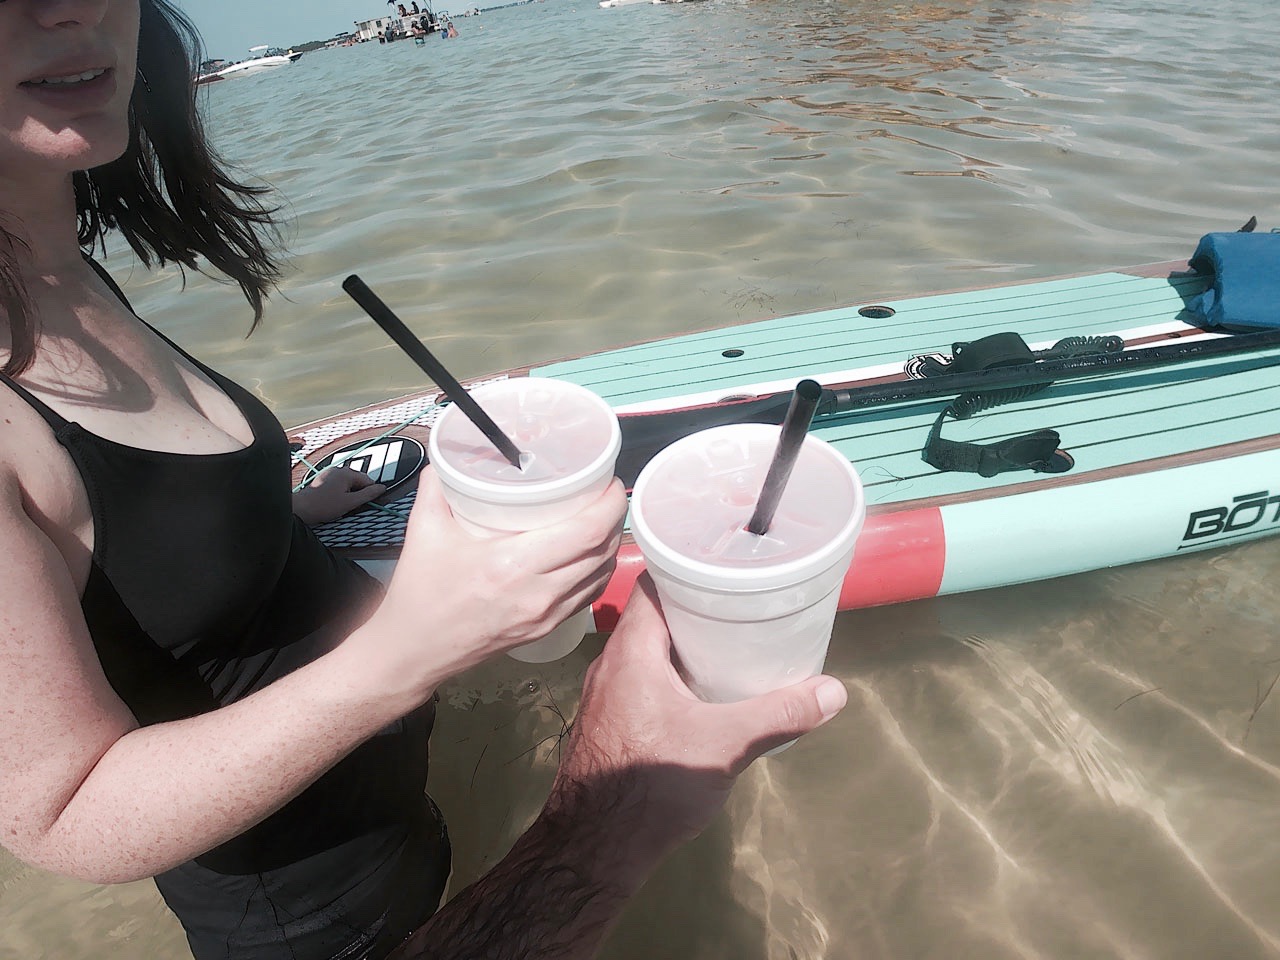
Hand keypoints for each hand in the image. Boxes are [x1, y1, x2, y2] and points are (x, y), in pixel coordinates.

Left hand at [292, 466, 386, 524]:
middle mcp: (338, 470)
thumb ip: (368, 495)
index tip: (366, 503)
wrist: (302, 508)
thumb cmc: (323, 506)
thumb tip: (381, 488)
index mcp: (347, 473)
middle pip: (358, 480)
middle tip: (352, 505)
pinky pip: (338, 483)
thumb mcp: (351, 503)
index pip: (368, 480)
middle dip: (358, 492)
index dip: (369, 493)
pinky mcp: (324, 478)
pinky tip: (334, 501)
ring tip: (341, 504)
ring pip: (348, 482)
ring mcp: (330, 473)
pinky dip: (340, 491)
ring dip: (349, 492)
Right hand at [366, 468, 626, 688]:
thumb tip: (447, 454)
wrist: (413, 652)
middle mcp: (538, 593)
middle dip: (615, 518)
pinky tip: (590, 553)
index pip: (586, 532)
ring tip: (604, 518)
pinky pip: (587, 595)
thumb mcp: (423, 531)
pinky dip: (597, 570)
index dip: (610, 505)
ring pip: (600, 575)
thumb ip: (437, 486)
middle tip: (608, 492)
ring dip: (610, 544)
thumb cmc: (419, 592)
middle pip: (602, 551)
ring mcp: (545, 616)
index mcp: (512, 565)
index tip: (610, 481)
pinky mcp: (545, 630)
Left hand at [550, 576, 847, 876]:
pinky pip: (639, 683)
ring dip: (681, 649)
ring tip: (727, 649)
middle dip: (695, 611)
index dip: (686, 570)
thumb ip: (778, 714)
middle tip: (740, 609)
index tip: (724, 567)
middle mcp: (609, 665)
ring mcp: (603, 697)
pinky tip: (698, 698)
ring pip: (645, 654)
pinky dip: (668, 678)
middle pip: (652, 618)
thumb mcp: (724, 745)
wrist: (593, 848)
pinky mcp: (605, 726)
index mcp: (631, 652)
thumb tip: (833, 692)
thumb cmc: (651, 785)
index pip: (652, 585)